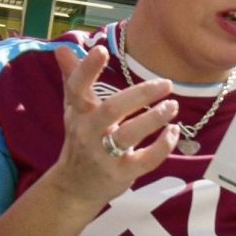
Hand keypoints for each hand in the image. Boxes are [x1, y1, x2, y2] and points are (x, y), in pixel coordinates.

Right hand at [47, 44, 180, 206]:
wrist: (76, 187)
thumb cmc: (80, 141)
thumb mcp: (74, 111)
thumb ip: (72, 79)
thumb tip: (62, 47)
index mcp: (79, 114)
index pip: (77, 88)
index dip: (87, 69)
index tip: (102, 50)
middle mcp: (89, 133)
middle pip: (111, 110)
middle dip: (140, 95)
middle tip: (166, 83)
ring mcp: (104, 155)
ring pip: (129, 135)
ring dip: (154, 119)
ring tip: (173, 106)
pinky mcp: (122, 173)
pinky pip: (145, 160)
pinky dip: (162, 146)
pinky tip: (174, 132)